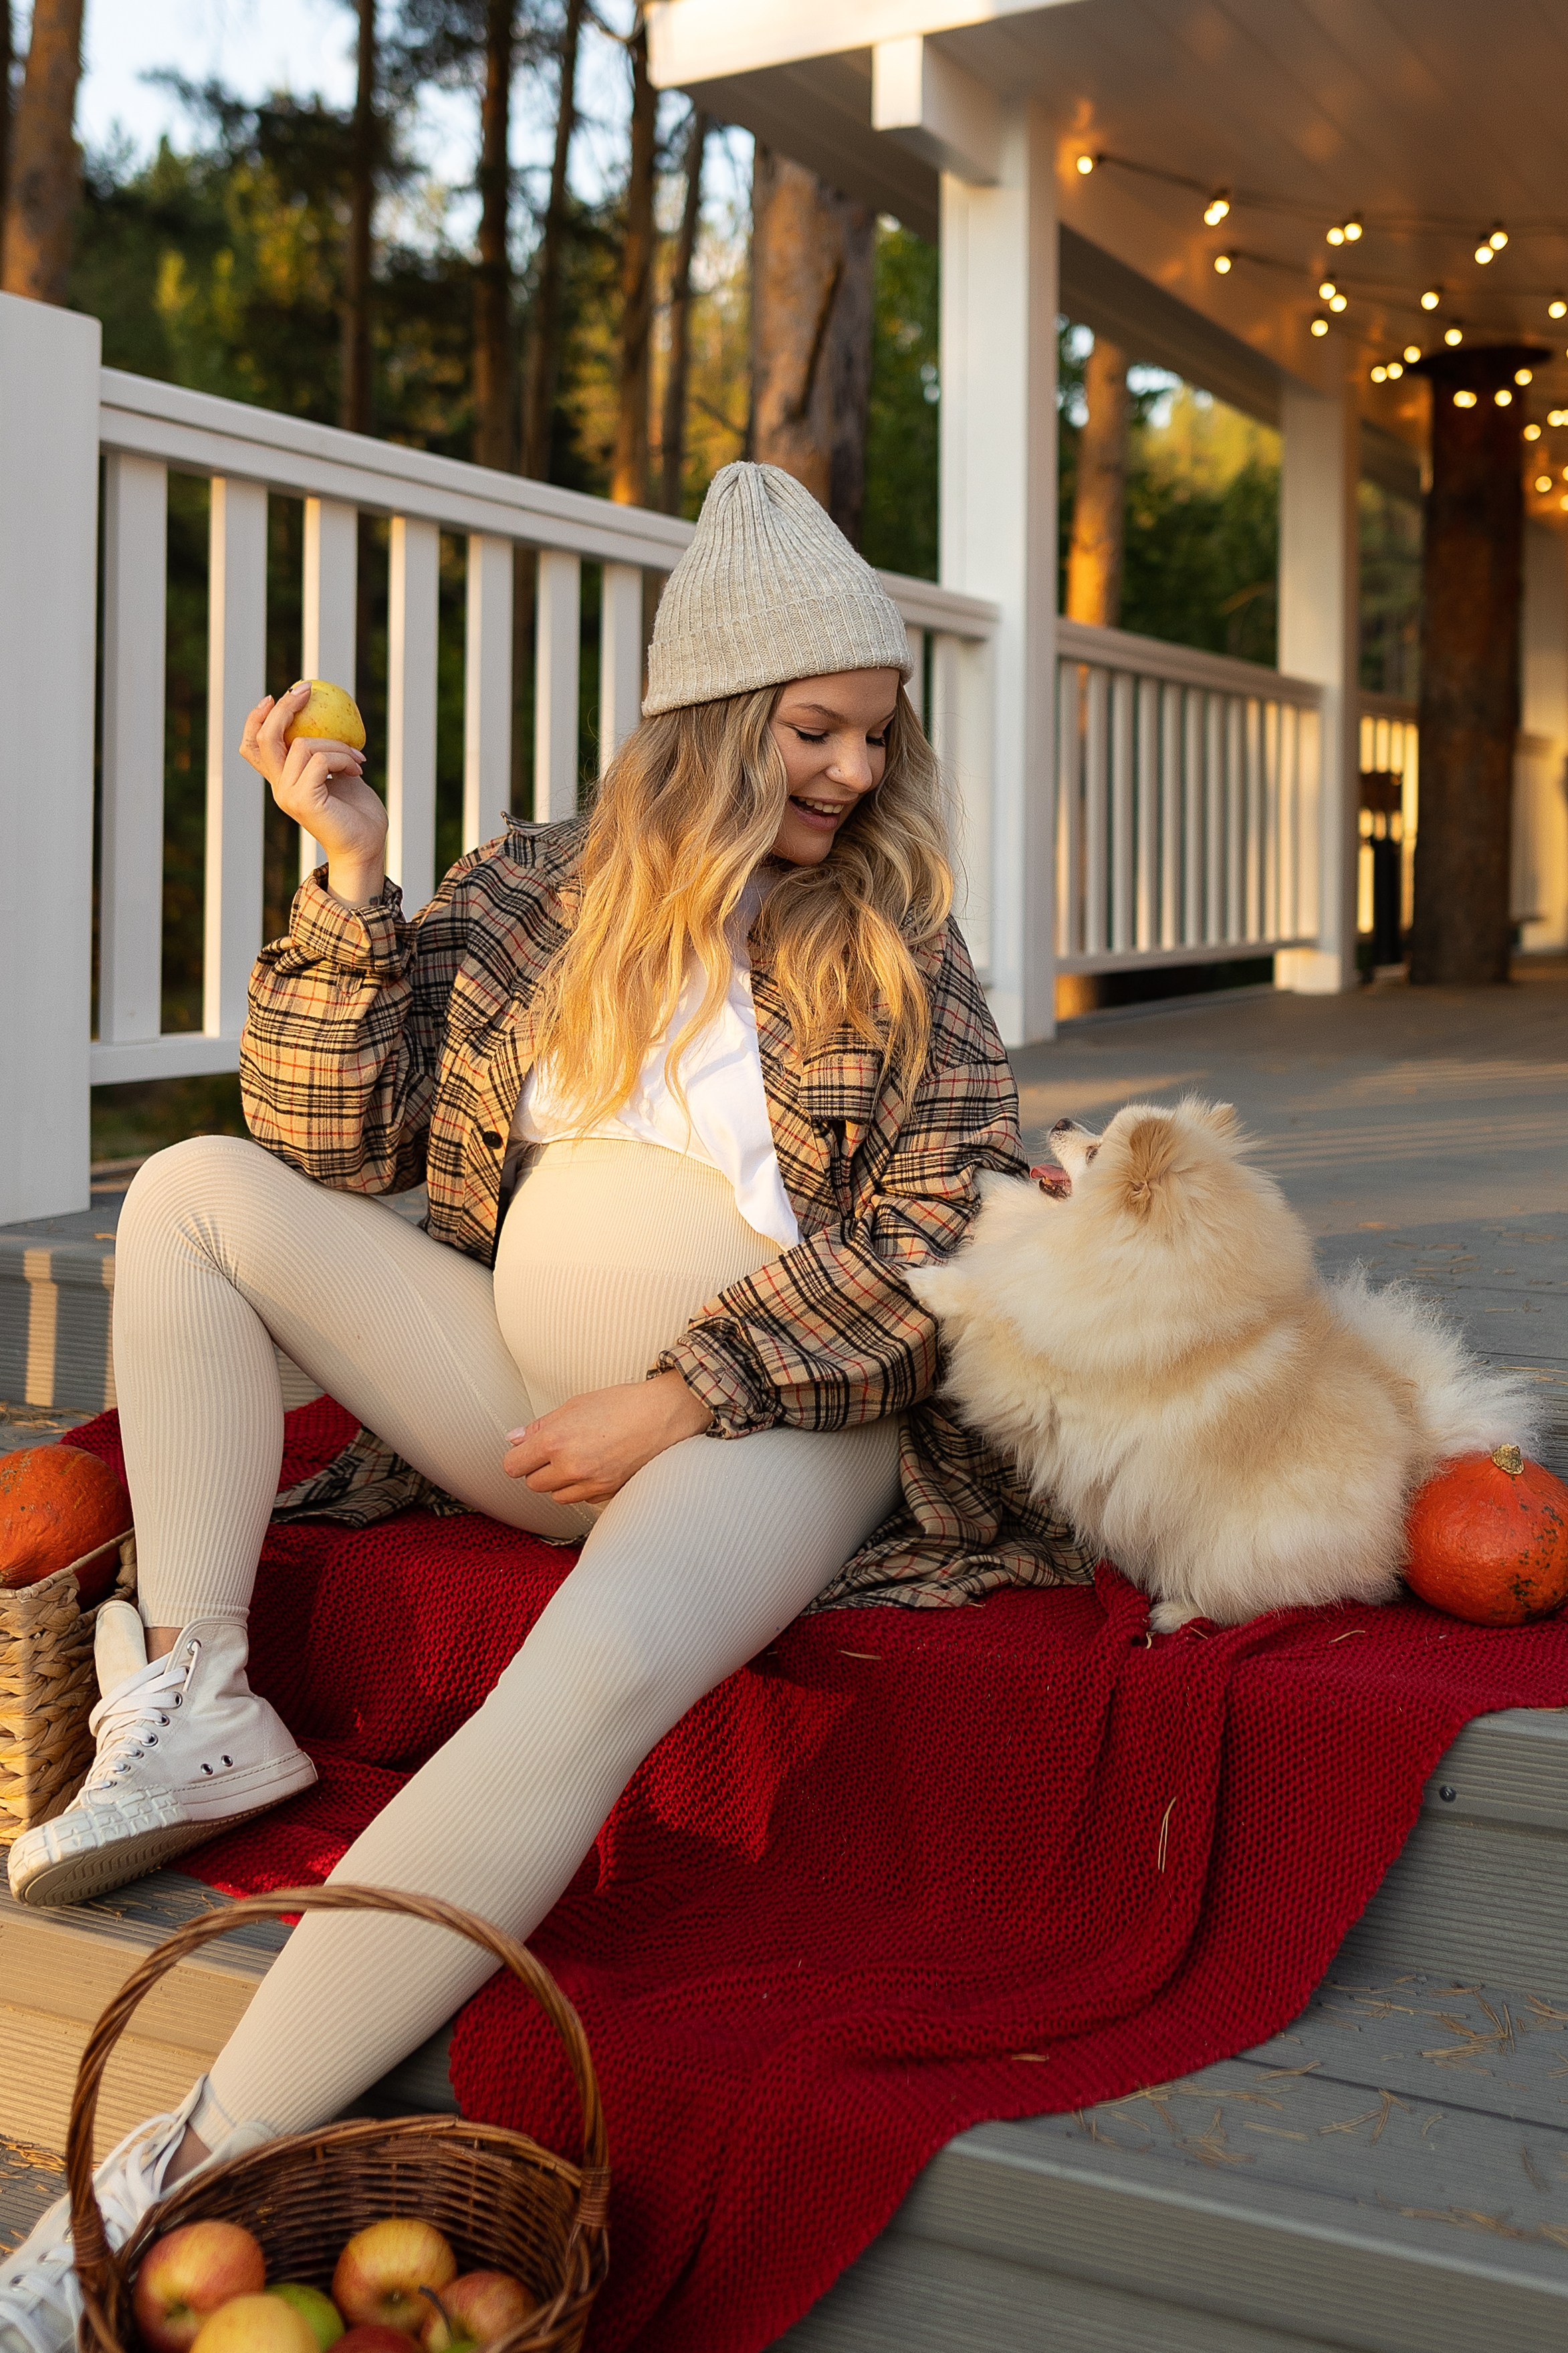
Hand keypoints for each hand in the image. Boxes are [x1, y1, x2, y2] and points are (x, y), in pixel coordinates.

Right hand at [240, 684, 387, 902]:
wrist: (367, 847)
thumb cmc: (358, 812)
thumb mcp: (338, 772)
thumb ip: (324, 751)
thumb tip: (325, 714)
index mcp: (283, 781)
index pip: (252, 747)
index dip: (255, 719)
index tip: (275, 696)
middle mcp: (279, 788)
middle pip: (265, 738)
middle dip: (284, 708)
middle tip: (307, 690)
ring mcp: (288, 795)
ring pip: (302, 745)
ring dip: (336, 744)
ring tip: (358, 758)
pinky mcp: (303, 800)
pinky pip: (319, 760)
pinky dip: (341, 758)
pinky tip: (357, 768)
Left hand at [503, 1372, 711, 1504]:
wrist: (665, 1415)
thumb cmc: (623, 1404)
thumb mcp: (575, 1405)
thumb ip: (540, 1426)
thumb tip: (514, 1439)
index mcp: (556, 1441)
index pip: (513, 1466)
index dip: (518, 1457)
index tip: (526, 1451)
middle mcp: (571, 1467)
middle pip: (533, 1484)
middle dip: (540, 1469)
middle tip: (557, 1450)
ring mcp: (591, 1484)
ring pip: (557, 1496)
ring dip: (561, 1481)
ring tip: (579, 1458)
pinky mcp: (609, 1493)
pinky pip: (583, 1498)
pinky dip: (584, 1487)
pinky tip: (597, 1466)